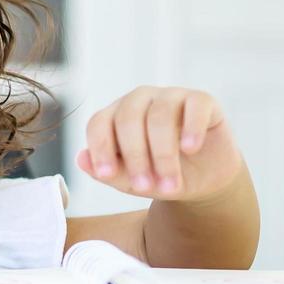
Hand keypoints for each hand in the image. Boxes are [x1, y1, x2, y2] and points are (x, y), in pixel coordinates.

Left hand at [76, 86, 243, 202]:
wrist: (203, 181)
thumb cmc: (160, 177)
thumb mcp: (133, 182)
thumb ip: (109, 172)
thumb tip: (80, 158)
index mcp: (116, 116)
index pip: (99, 122)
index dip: (100, 147)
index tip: (106, 175)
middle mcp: (140, 100)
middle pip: (128, 117)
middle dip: (135, 156)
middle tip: (145, 187)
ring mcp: (171, 96)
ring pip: (160, 114)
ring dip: (164, 154)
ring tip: (170, 183)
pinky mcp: (201, 100)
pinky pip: (194, 105)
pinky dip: (192, 128)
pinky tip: (190, 149)